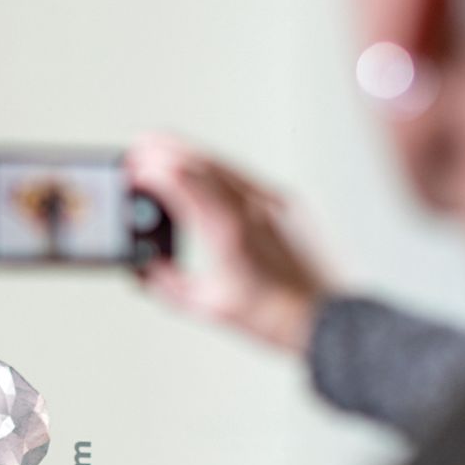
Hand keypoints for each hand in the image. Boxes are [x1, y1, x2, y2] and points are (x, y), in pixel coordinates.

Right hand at [126, 132, 334, 353]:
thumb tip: (144, 270)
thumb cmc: (277, 318)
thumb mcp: (210, 307)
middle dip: (167, 149)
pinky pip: (246, 177)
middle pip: (203, 162)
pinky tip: (205, 172)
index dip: (154, 171)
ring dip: (192, 155)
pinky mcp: (291, 204)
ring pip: (226, 165)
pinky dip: (218, 169)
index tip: (133, 170)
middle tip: (139, 145)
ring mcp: (277, 202)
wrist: (331, 319)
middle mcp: (256, 208)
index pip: (186, 182)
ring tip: (165, 151)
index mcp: (232, 232)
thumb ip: (168, 285)